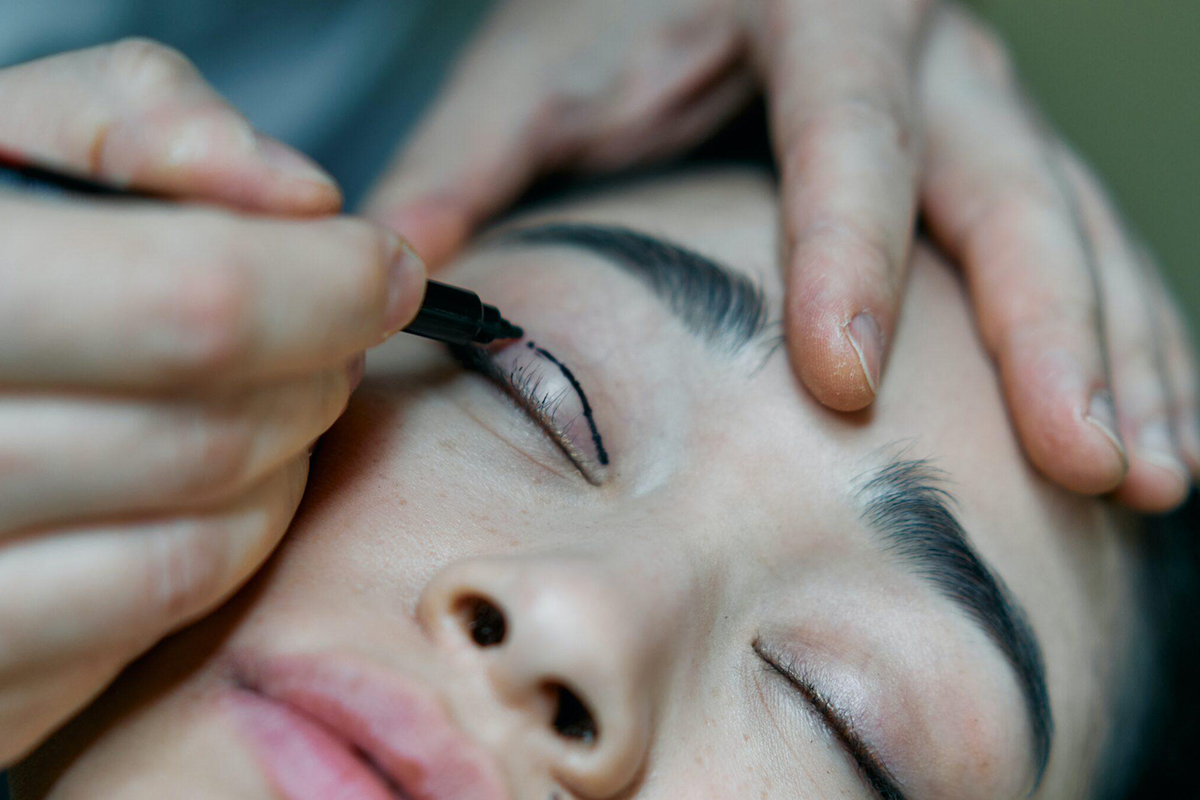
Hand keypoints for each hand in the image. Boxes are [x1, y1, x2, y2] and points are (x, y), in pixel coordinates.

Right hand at [0, 39, 426, 764]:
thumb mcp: (12, 134)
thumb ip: (143, 122)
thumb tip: (305, 197)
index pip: (195, 307)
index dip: (329, 288)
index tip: (384, 268)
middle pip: (214, 438)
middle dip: (317, 376)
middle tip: (335, 332)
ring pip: (204, 545)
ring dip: (288, 463)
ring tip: (279, 397)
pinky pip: (154, 620)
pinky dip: (228, 545)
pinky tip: (218, 482)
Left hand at [364, 0, 1196, 509]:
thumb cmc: (617, 5)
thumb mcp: (540, 63)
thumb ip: (473, 157)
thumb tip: (396, 266)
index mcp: (815, 5)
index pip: (846, 137)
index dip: (852, 261)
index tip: (847, 388)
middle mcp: (927, 50)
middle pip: (1007, 185)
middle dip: (1051, 330)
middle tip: (1090, 459)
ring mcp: (979, 98)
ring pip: (1077, 222)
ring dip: (1122, 349)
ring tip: (1152, 470)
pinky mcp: (997, 148)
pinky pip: (1090, 240)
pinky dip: (1131, 332)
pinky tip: (1157, 419)